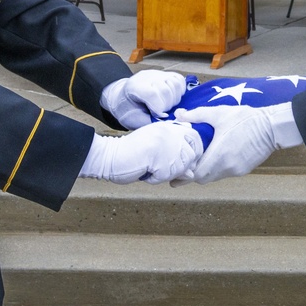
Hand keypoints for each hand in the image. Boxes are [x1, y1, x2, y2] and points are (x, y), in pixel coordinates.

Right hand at [78, 121, 202, 183]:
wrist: (110, 155)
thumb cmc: (132, 152)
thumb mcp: (156, 146)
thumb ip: (174, 154)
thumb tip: (191, 172)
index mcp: (169, 127)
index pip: (195, 137)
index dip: (193, 152)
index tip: (181, 160)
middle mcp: (170, 133)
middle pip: (192, 155)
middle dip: (182, 167)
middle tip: (164, 169)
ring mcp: (165, 146)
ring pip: (182, 168)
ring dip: (168, 174)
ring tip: (152, 168)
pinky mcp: (159, 159)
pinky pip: (167, 177)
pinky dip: (155, 179)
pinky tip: (145, 172)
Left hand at [101, 70, 186, 128]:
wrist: (125, 99)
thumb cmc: (129, 111)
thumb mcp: (134, 120)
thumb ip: (149, 121)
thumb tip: (167, 123)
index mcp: (134, 87)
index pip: (152, 94)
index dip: (159, 108)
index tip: (159, 116)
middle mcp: (146, 77)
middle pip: (166, 90)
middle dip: (166, 106)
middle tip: (160, 112)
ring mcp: (157, 74)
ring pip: (175, 84)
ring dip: (174, 98)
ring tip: (165, 105)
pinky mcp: (166, 74)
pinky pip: (179, 80)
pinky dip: (179, 91)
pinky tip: (171, 98)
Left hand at [171, 102, 301, 184]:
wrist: (272, 126)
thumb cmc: (245, 119)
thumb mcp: (219, 113)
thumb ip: (197, 115)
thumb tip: (178, 114)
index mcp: (219, 155)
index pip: (196, 175)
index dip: (185, 175)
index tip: (177, 173)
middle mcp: (227, 167)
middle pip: (204, 179)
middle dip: (194, 173)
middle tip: (186, 165)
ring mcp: (237, 170)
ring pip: (215, 177)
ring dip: (207, 171)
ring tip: (201, 158)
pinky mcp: (245, 170)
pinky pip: (226, 173)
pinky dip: (219, 168)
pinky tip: (219, 155)